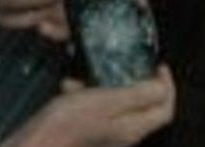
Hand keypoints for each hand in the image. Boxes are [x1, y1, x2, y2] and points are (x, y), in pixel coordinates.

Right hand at [0, 66, 175, 146]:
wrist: (38, 140)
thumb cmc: (68, 122)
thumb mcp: (107, 100)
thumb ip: (138, 94)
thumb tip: (162, 86)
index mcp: (133, 127)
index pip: (165, 109)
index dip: (167, 86)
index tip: (158, 67)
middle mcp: (124, 133)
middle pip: (146, 106)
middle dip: (138, 82)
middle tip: (131, 65)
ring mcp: (107, 132)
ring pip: (120, 103)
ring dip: (108, 84)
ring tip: (91, 74)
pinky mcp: (90, 128)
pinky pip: (98, 107)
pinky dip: (88, 92)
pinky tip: (72, 85)